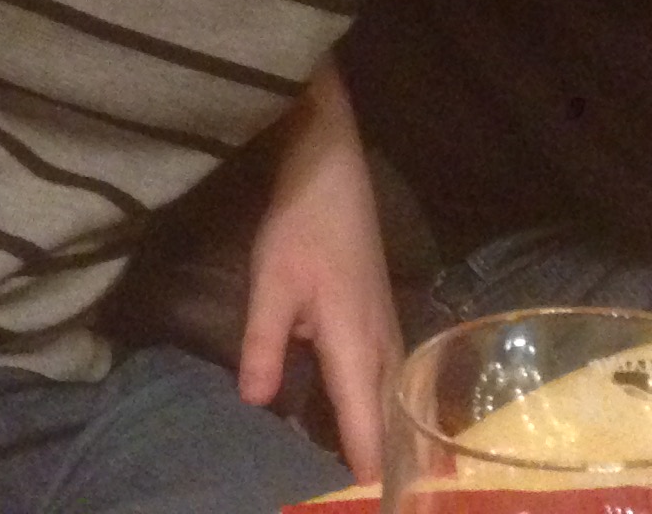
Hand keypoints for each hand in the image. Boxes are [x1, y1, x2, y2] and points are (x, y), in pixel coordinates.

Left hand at [239, 62, 399, 480]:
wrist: (333, 172)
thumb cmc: (301, 226)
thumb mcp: (270, 284)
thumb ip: (263, 346)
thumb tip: (255, 405)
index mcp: (358, 349)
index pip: (370, 436)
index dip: (368, 482)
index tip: (362, 509)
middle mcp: (385, 352)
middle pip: (392, 434)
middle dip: (381, 474)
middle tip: (366, 502)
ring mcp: (390, 339)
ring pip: (395, 413)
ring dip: (386, 450)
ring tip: (370, 486)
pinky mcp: (383, 328)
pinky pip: (391, 392)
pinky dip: (385, 422)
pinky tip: (368, 439)